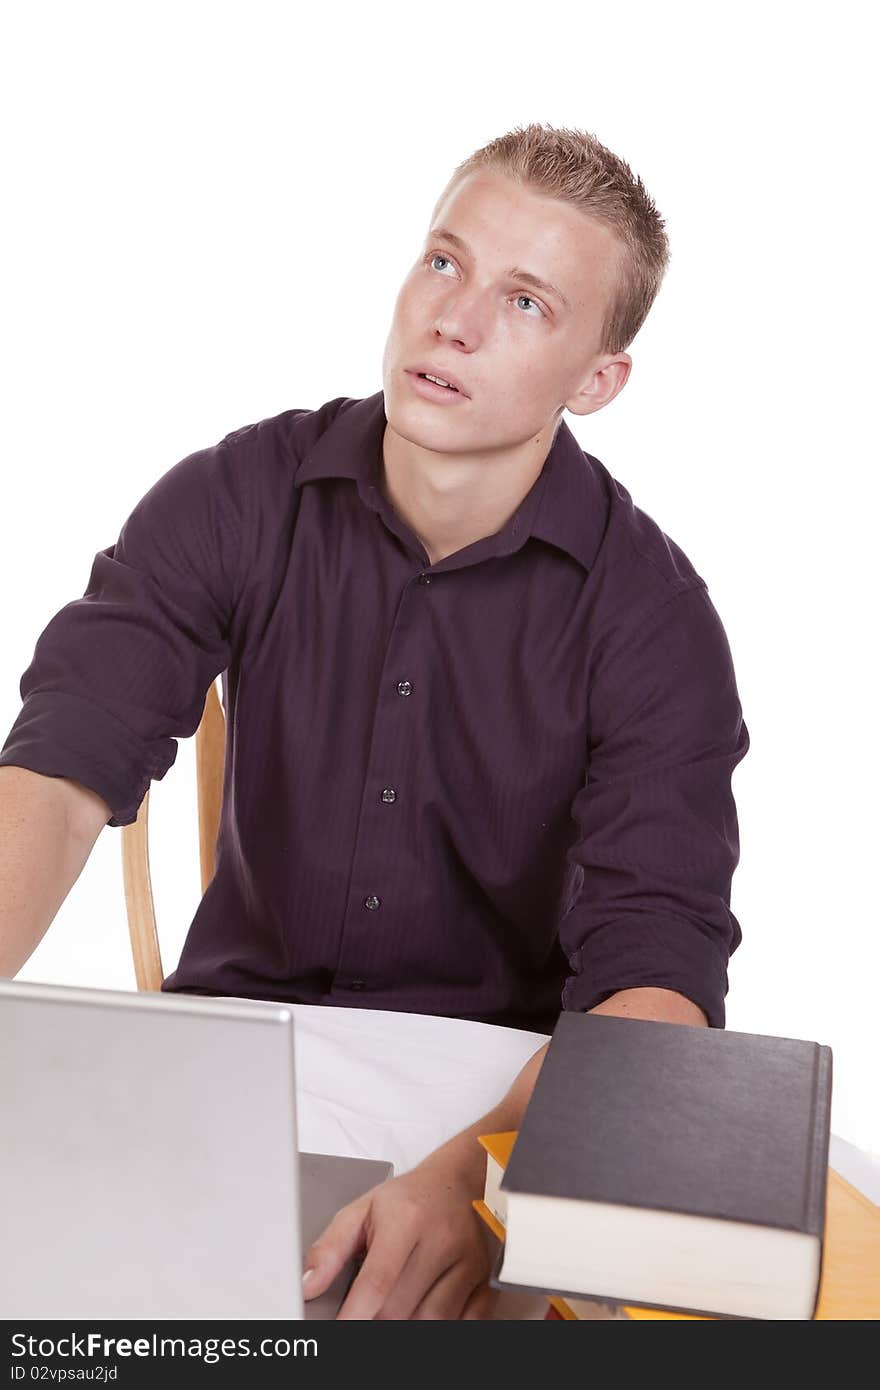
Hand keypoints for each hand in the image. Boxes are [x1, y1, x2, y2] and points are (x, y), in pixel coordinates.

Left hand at [301, 1151, 499, 1319]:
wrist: (462, 1181)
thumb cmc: (410, 1198)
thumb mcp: (363, 1209)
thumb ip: (330, 1248)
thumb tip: (307, 1286)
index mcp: (406, 1218)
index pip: (377, 1281)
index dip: (354, 1314)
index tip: (340, 1328)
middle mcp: (441, 1240)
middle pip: (400, 1308)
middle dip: (375, 1317)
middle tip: (367, 1306)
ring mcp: (469, 1262)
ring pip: (430, 1322)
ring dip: (406, 1323)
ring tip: (394, 1304)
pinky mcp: (486, 1280)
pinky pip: (464, 1323)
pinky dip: (440, 1326)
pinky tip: (423, 1312)